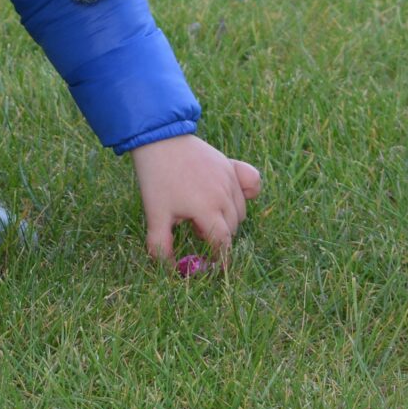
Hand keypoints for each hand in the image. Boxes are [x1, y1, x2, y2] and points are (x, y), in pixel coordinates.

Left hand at [130, 134, 261, 262]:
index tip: (212, 263)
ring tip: (201, 208)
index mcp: (206, 209)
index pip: (223, 244)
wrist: (158, 139)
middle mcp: (224, 195)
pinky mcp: (231, 165)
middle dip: (216, 235)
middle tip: (193, 225)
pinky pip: (252, 184)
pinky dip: (245, 194)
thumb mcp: (155, 213)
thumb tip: (169, 269)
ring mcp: (230, 179)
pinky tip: (225, 194)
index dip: (219, 258)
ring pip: (240, 211)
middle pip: (231, 229)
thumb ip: (160, 244)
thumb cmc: (156, 177)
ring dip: (226, 217)